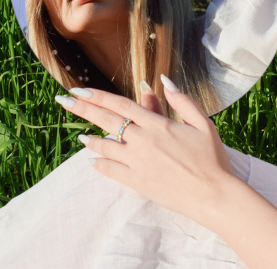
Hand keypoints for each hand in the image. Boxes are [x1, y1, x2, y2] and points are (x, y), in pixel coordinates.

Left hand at [57, 77, 239, 225]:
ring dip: (90, 140)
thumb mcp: (202, 123)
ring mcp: (138, 163)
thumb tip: (162, 81)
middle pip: (106, 121)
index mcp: (158, 124)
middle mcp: (143, 141)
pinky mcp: (138, 182)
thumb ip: (181, 100)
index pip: (120, 105)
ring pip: (105, 146)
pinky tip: (93, 161)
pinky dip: (100, 164)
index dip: (97, 96)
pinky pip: (111, 171)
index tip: (79, 90)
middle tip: (63, 102)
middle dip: (82, 109)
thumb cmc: (212, 158)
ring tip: (81, 137)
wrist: (213, 195)